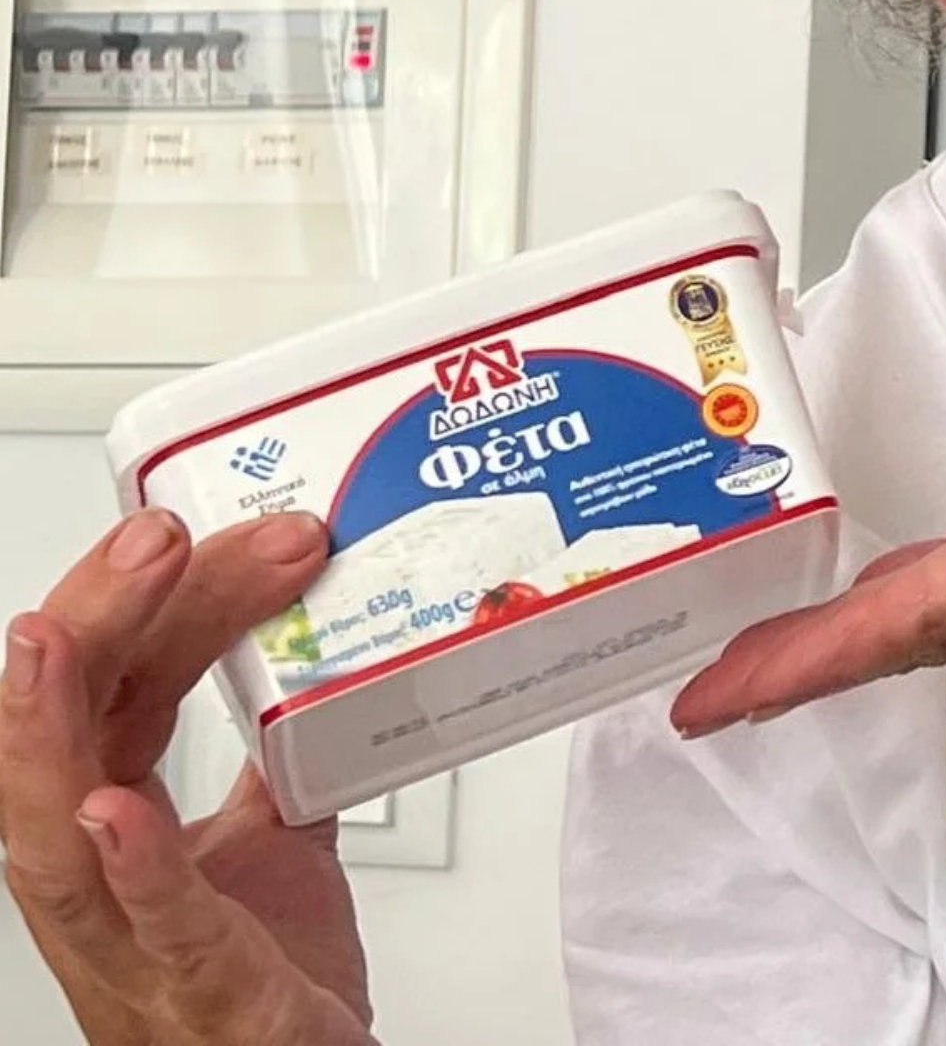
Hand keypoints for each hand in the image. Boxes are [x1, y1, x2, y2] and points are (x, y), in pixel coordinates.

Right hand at [2, 510, 373, 1044]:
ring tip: (49, 638)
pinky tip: (115, 809)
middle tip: (153, 537)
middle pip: (62, 735)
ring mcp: (132, 944)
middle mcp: (98, 878)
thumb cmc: (267, 973)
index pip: (108, 687)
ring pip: (50, 837)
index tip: (197, 526)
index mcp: (112, 822)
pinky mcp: (205, 995)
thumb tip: (327, 646)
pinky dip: (135, 864)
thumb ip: (283, 749)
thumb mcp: (275, 832)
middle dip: (95, 626)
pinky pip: (156, 927)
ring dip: (43, 732)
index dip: (142, 603)